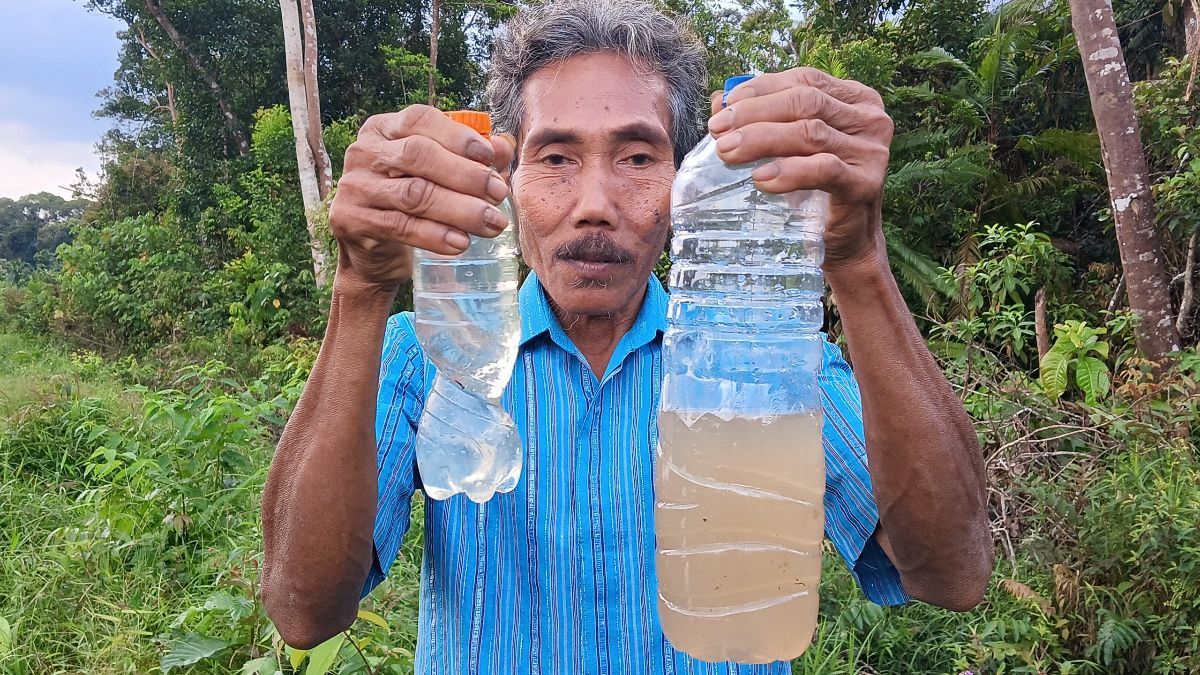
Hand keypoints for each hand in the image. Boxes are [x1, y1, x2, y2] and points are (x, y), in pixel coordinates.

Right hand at [328, 105, 515, 293]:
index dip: (457, 136)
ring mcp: (354, 186)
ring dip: (459, 209)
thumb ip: (470, 158)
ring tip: (492, 223)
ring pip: (413, 194)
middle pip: (418, 156)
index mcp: (384, 128)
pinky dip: (435, 235)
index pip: (420, 119)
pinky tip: (461, 243)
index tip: (490, 155)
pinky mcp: (350, 220)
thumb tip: (505, 147)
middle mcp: (364, 151)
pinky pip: (400, 226)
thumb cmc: (410, 202)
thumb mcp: (438, 175)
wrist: (371, 251)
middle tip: (498, 193)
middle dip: (465, 174)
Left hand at [706, 68, 893, 269]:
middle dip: (755, 113)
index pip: (806, 80)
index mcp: (856, 99)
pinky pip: (823, 169)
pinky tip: (760, 179)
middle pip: (806, 102)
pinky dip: (788, 172)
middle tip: (718, 130)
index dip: (763, 87)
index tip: (725, 105)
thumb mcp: (791, 148)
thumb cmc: (815, 189)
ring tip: (727, 152)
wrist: (846, 241)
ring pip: (810, 132)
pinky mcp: (866, 184)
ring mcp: (872, 152)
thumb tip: (717, 101)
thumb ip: (763, 119)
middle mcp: (870, 120)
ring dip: (761, 139)